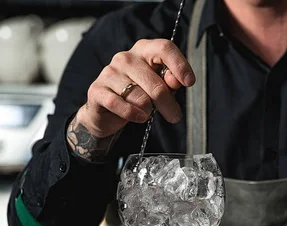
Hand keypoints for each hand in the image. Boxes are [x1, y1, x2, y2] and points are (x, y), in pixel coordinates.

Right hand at [75, 38, 195, 137]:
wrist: (105, 111)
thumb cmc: (136, 96)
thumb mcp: (157, 87)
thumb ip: (168, 82)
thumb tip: (176, 80)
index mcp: (143, 50)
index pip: (164, 48)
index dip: (179, 65)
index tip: (189, 82)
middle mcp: (125, 57)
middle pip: (156, 83)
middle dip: (168, 104)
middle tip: (174, 116)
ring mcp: (109, 73)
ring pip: (140, 98)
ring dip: (148, 111)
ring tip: (146, 113)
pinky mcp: (97, 90)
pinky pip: (121, 105)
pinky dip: (133, 115)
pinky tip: (139, 118)